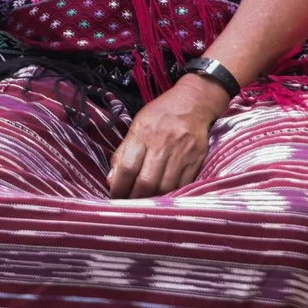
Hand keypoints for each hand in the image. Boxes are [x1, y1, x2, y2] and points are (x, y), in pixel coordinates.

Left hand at [106, 73, 230, 198]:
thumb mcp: (136, 126)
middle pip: (146, 181)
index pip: (127, 167)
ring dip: (152, 200)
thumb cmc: (160, 114)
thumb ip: (123, 152)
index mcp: (143, 134)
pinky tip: (162, 197)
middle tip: (128, 204)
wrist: (194, 103)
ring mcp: (181, 153)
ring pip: (165, 187)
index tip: (115, 196)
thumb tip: (111, 180)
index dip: (119, 187)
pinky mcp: (196, 160)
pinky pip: (182, 185)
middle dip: (134, 198)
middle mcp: (162, 144)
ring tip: (144, 203)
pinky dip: (170, 194)